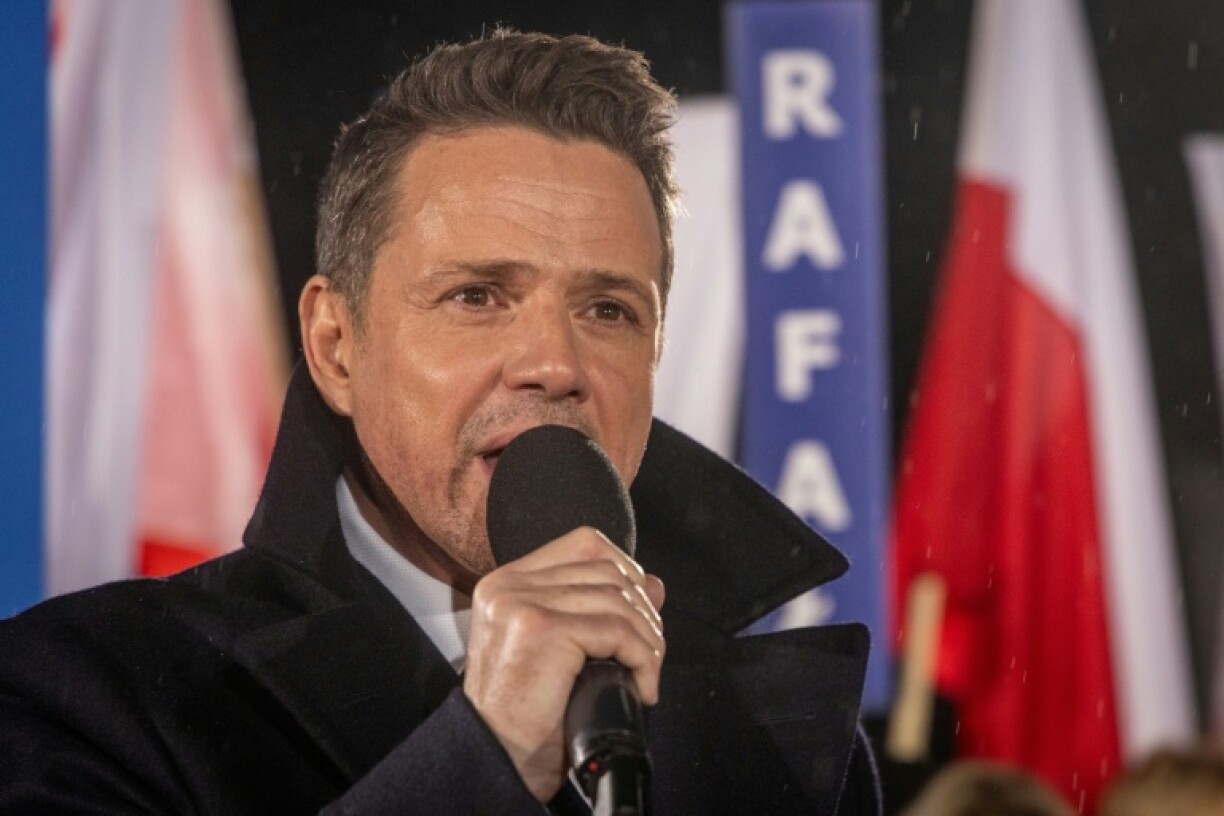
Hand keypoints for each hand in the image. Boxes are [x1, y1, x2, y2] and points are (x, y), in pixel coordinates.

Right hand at [462, 527, 665, 801]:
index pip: (584, 544)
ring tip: (647, 673)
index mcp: (507, 582)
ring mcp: (521, 602)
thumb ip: (600, 609)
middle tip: (650, 654)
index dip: (625, 570)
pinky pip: (617, 631)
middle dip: (643, 611)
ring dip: (647, 639)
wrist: (495, 760)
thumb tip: (654, 584)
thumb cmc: (524, 716)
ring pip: (616, 599)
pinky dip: (643, 659)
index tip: (640, 613)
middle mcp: (509, 584)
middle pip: (606, 569)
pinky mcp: (540, 628)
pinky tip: (642, 687)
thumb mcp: (563, 651)